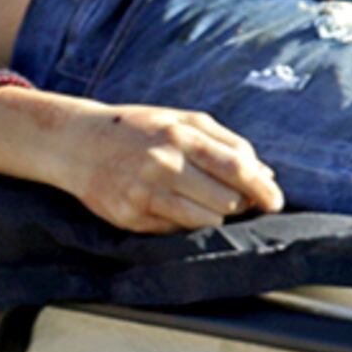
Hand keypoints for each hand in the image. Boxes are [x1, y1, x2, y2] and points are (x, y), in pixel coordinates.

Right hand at [56, 103, 283, 235]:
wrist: (75, 143)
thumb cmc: (135, 128)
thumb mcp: (180, 120)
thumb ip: (225, 141)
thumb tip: (263, 172)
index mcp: (180, 136)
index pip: (236, 169)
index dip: (263, 189)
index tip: (276, 201)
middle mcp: (163, 165)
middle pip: (226, 201)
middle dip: (239, 204)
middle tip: (238, 201)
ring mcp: (146, 194)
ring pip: (204, 221)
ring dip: (215, 216)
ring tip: (206, 203)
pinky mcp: (131, 218)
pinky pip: (176, 231)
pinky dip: (185, 222)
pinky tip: (174, 206)